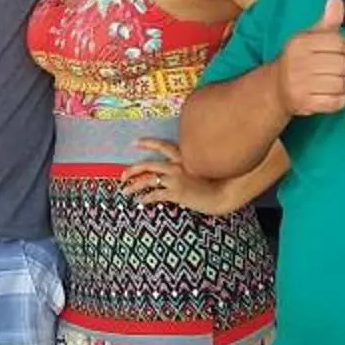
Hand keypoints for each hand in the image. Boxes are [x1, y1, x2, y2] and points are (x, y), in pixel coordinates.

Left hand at [118, 138, 238, 215]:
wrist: (223, 193)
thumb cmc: (215, 181)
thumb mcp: (202, 168)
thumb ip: (188, 166)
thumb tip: (177, 171)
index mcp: (184, 156)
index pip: (162, 146)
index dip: (148, 143)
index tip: (135, 142)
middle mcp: (177, 165)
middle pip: (148, 164)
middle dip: (132, 169)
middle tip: (122, 175)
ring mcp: (176, 178)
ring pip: (148, 180)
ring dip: (134, 185)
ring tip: (126, 191)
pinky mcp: (176, 192)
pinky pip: (155, 194)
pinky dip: (145, 198)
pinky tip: (140, 201)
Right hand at [276, 0, 344, 116]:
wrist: (275, 88)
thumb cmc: (298, 59)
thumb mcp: (309, 37)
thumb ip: (327, 21)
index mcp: (300, 43)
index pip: (339, 43)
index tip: (340, 52)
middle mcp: (298, 63)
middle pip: (343, 65)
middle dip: (344, 67)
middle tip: (334, 68)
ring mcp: (301, 85)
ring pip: (341, 84)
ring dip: (342, 84)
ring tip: (331, 81)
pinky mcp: (305, 103)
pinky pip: (337, 102)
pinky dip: (339, 99)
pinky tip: (330, 94)